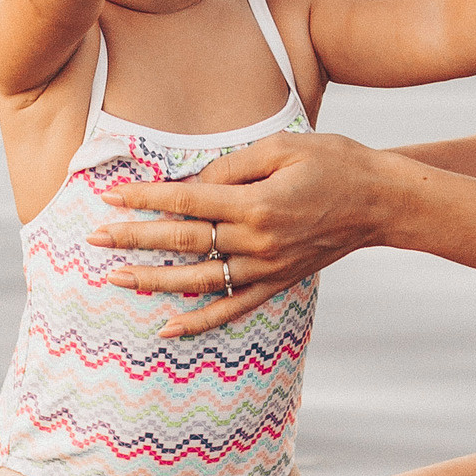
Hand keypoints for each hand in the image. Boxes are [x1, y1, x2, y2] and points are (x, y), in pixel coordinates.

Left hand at [95, 130, 386, 332]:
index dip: (146, 198)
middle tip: (94, 239)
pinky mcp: (277, 283)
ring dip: (154, 281)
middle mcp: (257, 242)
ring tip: (116, 279)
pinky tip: (167, 328)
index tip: (112, 196)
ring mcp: (267, 268)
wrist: (381, 203)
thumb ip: (234, 165)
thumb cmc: (334, 162)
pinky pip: (232, 308)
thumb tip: (194, 183)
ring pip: (199, 281)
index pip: (187, 201)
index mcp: (256, 204)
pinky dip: (199, 321)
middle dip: (135, 240)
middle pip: (184, 242)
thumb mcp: (284, 146)